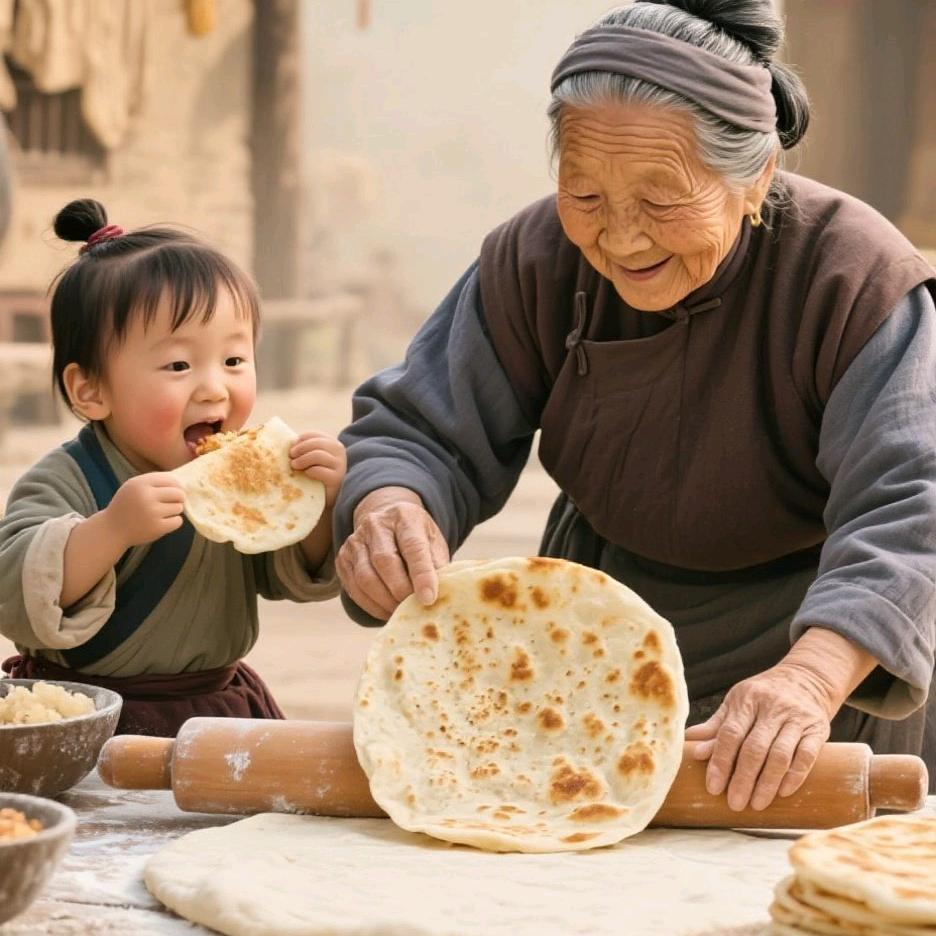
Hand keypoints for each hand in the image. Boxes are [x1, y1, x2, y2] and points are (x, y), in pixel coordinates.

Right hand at [103, 472, 184, 548]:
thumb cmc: (127, 506)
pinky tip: (162, 522)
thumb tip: (182, 482)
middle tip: (171, 503)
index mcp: (140, 483)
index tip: (174, 491)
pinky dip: (173, 522)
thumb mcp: (134, 487)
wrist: (111, 529)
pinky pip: (178, 521)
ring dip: (174, 511)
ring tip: (162, 513)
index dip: (176, 486)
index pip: (171, 479)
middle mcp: (146, 496)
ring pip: (179, 507)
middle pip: (178, 493)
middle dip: (178, 498)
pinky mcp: (157, 527)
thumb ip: (154, 482)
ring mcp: (152, 512)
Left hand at [290, 432, 346, 507]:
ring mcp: (340, 464)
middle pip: (316, 443)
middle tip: (290, 456)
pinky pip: (319, 470)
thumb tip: (289, 441)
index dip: (301, 439)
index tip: (291, 447)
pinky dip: (309, 471)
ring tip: (294, 466)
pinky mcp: (337, 478)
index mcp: (332, 443)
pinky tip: (306, 474)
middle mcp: (339, 451)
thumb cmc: (315, 476)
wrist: (325, 498)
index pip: (315, 435)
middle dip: (300, 448)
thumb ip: (304, 449)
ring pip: (317, 455)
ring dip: (302, 460)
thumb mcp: (311, 459)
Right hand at [336, 486, 449, 619]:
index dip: (421, 575)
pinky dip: (371, 606)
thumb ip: (437, 566)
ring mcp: (355, 541)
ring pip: (365, 578)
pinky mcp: (342, 559)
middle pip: (384, 561)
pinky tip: (386, 611)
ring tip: (400, 612)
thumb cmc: (416, 537)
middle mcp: (375, 524)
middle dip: (400, 591)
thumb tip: (439, 596)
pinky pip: (354, 589)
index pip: (413, 546)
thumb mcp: (433, 543)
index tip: (429, 599)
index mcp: (404, 517)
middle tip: (414, 608)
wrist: (387, 522)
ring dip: (385, 602)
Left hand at [684, 662, 833, 811]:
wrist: (806, 678)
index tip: (713, 787)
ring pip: (779, 755)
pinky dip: (795, 776)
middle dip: (743, 779)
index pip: (730, 733)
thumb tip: (689, 744)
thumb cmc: (763, 695)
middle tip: (735, 804)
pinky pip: (806, 755)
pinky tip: (783, 792)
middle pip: (754, 748)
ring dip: (767, 783)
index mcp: (746, 699)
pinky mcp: (817, 729)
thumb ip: (716, 725)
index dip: (720, 761)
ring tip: (757, 804)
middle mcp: (771, 707)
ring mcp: (796, 718)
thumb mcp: (737, 703)